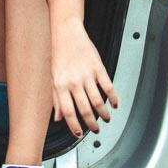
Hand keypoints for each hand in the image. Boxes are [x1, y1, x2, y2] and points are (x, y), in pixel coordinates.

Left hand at [51, 19, 118, 137]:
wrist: (67, 33)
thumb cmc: (59, 55)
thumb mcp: (53, 78)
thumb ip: (56, 99)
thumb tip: (58, 118)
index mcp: (60, 85)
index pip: (68, 112)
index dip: (74, 126)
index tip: (79, 134)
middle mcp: (73, 81)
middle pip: (84, 108)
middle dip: (92, 123)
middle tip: (96, 129)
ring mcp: (86, 74)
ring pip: (98, 100)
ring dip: (104, 113)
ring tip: (107, 119)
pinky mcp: (98, 67)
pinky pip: (108, 86)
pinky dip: (113, 97)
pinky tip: (115, 103)